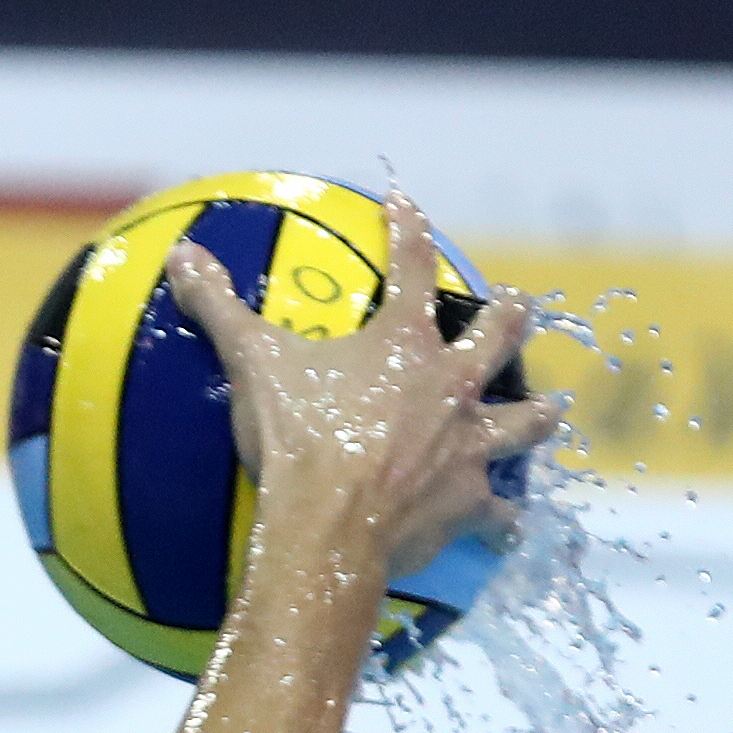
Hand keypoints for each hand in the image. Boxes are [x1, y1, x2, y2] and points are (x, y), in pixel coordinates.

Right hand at [168, 194, 560, 581]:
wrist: (328, 526)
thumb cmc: (296, 441)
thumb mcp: (253, 366)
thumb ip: (220, 310)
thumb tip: (182, 258)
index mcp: (403, 345)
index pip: (410, 267)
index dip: (406, 229)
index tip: (404, 203)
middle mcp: (451, 386)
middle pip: (499, 336)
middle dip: (510, 317)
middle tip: (519, 306)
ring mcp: (467, 445)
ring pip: (524, 422)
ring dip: (537, 416)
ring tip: (550, 411)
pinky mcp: (468, 502)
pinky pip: (497, 515)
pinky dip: (501, 522)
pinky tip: (507, 529)